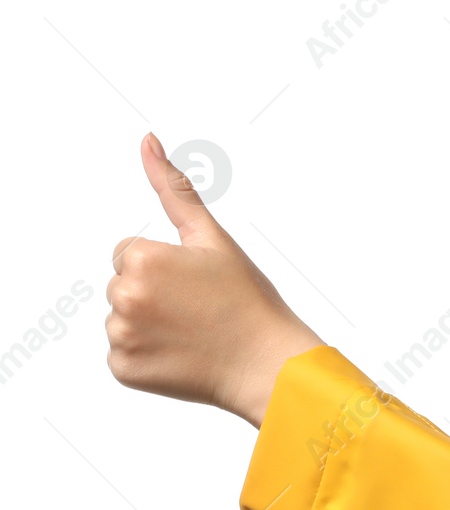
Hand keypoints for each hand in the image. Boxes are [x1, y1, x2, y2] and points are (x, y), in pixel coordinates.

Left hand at [106, 133, 321, 427]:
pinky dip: (147, 356)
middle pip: (122, 284)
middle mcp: (123, 296)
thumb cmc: (248, 301)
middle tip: (198, 310)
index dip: (167, 266)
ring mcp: (121, 336)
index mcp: (143, 259)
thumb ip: (174, 189)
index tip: (198, 284)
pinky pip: (124, 354)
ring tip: (193, 334)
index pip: (129, 253)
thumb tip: (146, 140)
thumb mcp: (214, 239)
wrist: (268, 365)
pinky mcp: (123, 369)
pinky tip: (181, 356)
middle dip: (154, 293)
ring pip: (122, 318)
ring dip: (149, 325)